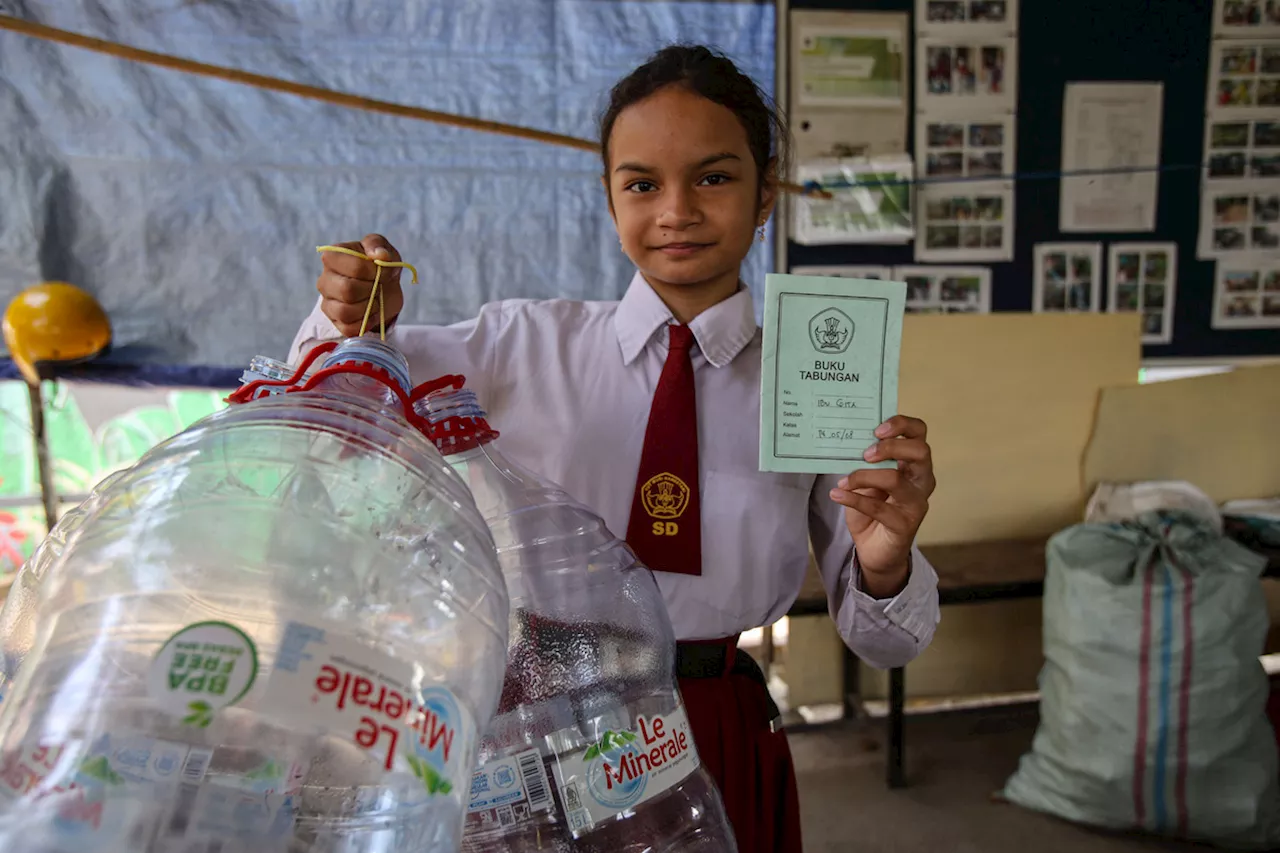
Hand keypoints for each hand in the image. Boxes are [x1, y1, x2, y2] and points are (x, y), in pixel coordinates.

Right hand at [317, 234, 404, 336]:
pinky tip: (372, 312)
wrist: (384, 287)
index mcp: (333, 257)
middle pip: (348, 290)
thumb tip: (380, 255)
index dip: (375, 271)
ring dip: (369, 307)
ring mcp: (328, 302)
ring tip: (375, 299)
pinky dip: (367, 322)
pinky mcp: (335, 321)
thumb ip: (378, 245)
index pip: (354, 267)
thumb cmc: (379, 266)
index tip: (385, 272)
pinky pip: (349, 328)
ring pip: (346, 312)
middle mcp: (324, 280)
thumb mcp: (382, 249)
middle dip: (372, 290)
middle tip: (379, 286)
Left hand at [829, 415, 935, 592]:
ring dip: (865, 476)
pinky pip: (878, 508)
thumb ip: (865, 462)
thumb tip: (848, 441)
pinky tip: (837, 494)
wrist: (874, 550)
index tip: (876, 429)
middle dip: (892, 446)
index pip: (919, 433)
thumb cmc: (872, 509)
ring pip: (896, 479)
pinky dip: (853, 499)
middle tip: (866, 453)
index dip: (902, 425)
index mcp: (913, 464)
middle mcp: (922, 481)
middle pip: (920, 451)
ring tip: (845, 480)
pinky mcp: (905, 525)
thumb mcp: (867, 481)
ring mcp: (916, 504)